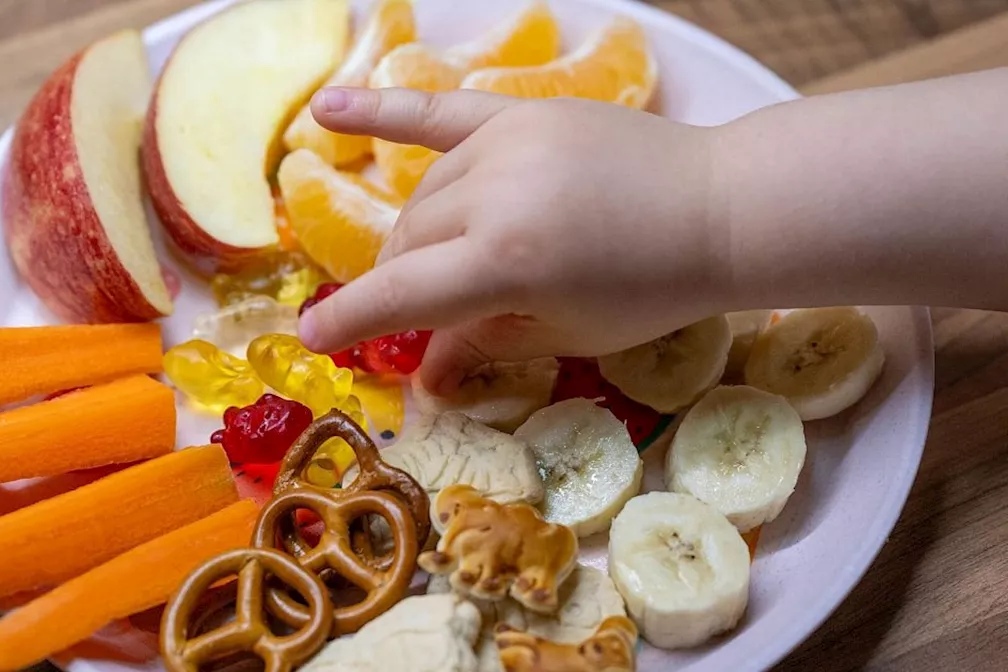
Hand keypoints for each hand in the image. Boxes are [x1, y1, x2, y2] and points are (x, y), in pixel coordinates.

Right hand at [297, 86, 729, 393]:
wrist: (721, 207)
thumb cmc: (651, 288)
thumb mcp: (566, 333)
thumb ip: (483, 345)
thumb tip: (424, 378)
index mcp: (507, 261)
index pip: (403, 295)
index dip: (353, 322)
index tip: (312, 340)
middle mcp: (494, 195)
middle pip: (410, 245)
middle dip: (406, 286)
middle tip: (428, 316)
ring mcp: (505, 145)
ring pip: (423, 198)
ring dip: (420, 238)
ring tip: (444, 264)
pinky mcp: (520, 115)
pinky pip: (437, 112)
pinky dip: (380, 111)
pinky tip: (323, 112)